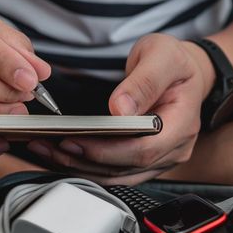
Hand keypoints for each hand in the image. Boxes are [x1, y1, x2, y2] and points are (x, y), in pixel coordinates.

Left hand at [27, 33, 214, 183]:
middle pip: (127, 167)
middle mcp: (174, 148)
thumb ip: (143, 81)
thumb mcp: (161, 57)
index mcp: (181, 124)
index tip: (75, 140)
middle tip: (51, 146)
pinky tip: (64, 155)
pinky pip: (116, 171)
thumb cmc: (175, 63)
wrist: (184, 73)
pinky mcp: (146, 161)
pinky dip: (88, 166)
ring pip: (119, 175)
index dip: (108, 151)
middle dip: (86, 160)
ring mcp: (161, 158)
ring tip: (48, 150)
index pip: (144, 150)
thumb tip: (120, 109)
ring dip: (82, 167)